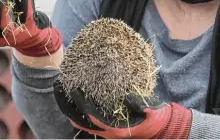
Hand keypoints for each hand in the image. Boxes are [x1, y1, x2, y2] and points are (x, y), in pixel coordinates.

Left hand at [53, 80, 191, 138]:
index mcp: (115, 128)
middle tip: (58, 89)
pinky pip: (88, 122)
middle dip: (68, 106)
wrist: (161, 128)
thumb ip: (139, 103)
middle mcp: (106, 132)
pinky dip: (79, 113)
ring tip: (62, 94)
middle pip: (80, 121)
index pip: (91, 114)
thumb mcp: (150, 110)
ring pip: (82, 123)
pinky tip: (75, 102)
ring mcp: (105, 131)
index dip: (81, 102)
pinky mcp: (107, 128)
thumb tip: (126, 96)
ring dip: (71, 110)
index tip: (73, 87)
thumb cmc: (155, 118)